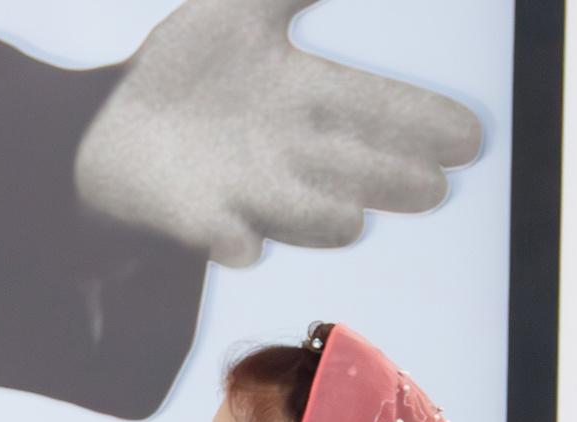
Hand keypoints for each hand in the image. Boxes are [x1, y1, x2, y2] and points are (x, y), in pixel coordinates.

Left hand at [74, 0, 482, 266]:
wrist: (106, 123)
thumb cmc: (177, 68)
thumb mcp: (239, 8)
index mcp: (303, 95)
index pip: (375, 105)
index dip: (421, 120)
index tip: (470, 137)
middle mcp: (287, 149)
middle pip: (353, 165)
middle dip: (391, 177)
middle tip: (433, 188)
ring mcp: (246, 188)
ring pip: (302, 209)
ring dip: (323, 216)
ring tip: (353, 219)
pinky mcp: (202, 220)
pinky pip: (223, 237)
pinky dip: (232, 241)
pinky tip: (242, 243)